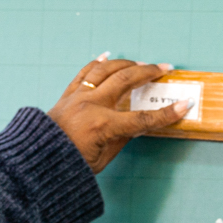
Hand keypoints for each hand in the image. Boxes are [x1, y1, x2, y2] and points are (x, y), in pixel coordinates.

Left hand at [47, 57, 188, 173]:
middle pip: (126, 81)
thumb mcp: (102, 159)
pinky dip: (98, 63)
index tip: (184, 105)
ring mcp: (78, 97)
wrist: (38, 160)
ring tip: (141, 62)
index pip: (142, 118)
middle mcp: (91, 105)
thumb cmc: (69, 165)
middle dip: (148, 73)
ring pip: (106, 70)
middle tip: (164, 68)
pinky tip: (108, 57)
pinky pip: (85, 73)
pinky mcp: (68, 94)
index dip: (166, 114)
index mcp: (103, 126)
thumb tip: (137, 125)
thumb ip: (122, 139)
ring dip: (126, 63)